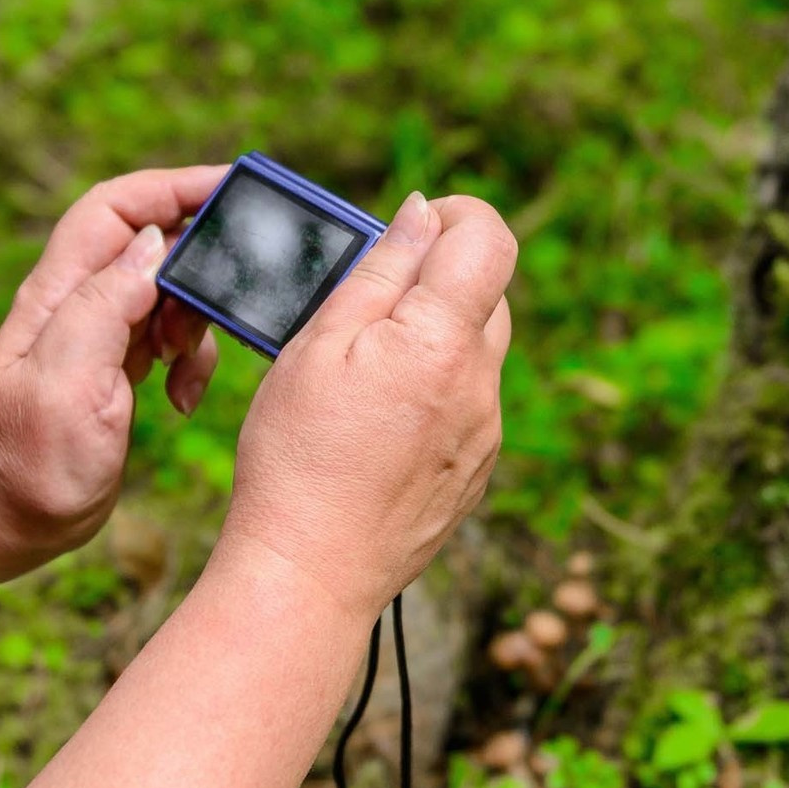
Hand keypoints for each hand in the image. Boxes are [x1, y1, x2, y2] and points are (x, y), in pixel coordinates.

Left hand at [0, 167, 227, 578]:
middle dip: (195, 267)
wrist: (6, 524)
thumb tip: (153, 244)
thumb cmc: (29, 466)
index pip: (114, 208)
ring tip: (184, 367)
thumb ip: (104, 308)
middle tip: (218, 308)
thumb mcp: (66, 387)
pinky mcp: (114, 366)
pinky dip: (191, 358)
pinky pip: (169, 335)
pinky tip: (181, 397)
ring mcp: (94, 335)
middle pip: (149, 242)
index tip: (231, 188)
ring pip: (166, 290)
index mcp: (55, 297)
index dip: (171, 187)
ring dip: (195, 321)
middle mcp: (74, 304)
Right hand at [218, 191, 516, 617]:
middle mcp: (481, 385)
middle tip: (367, 307)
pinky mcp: (477, 471)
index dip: (454, 217)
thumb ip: (380, 272)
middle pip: (487, 294)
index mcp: (443, 342)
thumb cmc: (298, 455)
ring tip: (365, 374)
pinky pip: (469, 405)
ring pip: (477, 352)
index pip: (490, 239)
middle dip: (438, 281)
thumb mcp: (319, 344)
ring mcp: (486, 433)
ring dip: (435, 339)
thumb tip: (422, 215)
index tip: (409, 230)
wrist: (311, 572)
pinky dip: (434, 392)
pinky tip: (379, 424)